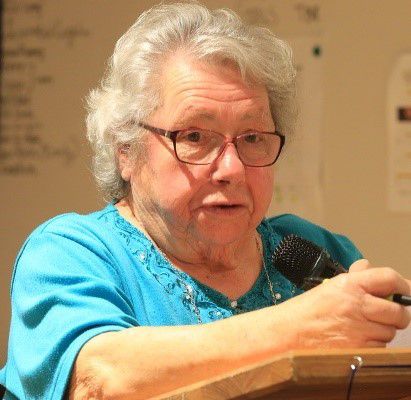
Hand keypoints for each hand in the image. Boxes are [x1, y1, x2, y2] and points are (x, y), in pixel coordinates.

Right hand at [280, 260, 410, 348]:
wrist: (288, 333)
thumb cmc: (307, 310)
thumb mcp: (329, 286)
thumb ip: (354, 277)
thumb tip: (368, 267)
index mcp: (350, 285)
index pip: (389, 278)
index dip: (403, 285)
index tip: (405, 290)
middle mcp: (357, 305)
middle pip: (398, 311)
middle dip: (396, 314)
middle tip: (386, 314)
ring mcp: (359, 329)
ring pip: (390, 332)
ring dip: (382, 331)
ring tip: (361, 327)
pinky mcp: (358, 349)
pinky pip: (379, 347)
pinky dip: (372, 345)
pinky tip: (355, 338)